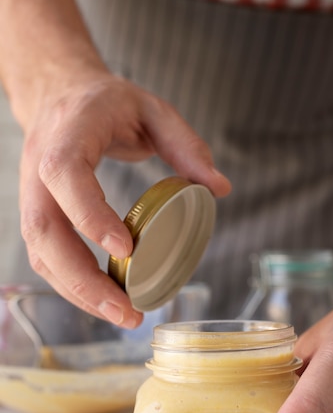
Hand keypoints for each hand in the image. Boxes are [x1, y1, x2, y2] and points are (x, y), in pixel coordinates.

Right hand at [19, 70, 230, 325]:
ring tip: (122, 315)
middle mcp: (40, 166)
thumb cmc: (107, 104)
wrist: (59, 96)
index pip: (65, 173)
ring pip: (40, 252)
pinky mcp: (38, 214)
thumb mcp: (153, 109)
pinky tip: (105, 299)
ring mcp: (32, 193)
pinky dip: (73, 284)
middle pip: (43, 230)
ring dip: (77, 291)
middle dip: (81, 278)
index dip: (89, 213)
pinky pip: (47, 256)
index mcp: (69, 132)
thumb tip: (219, 188)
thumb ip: (186, 144)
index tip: (126, 248)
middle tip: (127, 310)